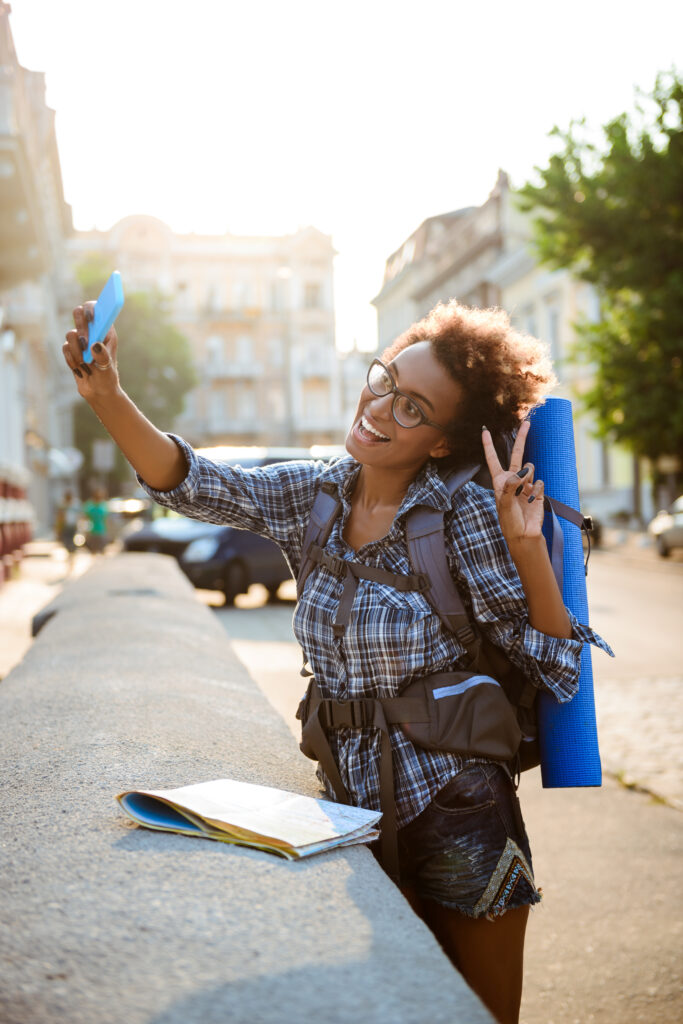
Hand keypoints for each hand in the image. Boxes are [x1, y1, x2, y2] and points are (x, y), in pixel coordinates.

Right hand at [63, 302, 119, 400]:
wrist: (98, 392)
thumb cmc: (107, 378)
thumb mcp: (107, 369)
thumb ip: (102, 356)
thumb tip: (94, 345)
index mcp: (106, 331)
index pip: (98, 309)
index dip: (92, 308)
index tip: (90, 317)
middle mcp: (92, 332)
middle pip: (79, 314)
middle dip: (80, 328)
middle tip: (85, 343)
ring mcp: (81, 340)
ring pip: (70, 334)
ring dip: (76, 350)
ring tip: (85, 364)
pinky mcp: (71, 349)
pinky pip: (65, 348)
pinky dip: (71, 360)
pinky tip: (80, 369)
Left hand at [481, 421, 544, 545]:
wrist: (524, 534)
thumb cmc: (509, 521)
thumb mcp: (504, 504)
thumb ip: (511, 485)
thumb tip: (524, 471)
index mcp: (499, 481)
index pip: (493, 459)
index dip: (488, 444)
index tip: (485, 430)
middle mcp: (512, 479)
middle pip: (517, 454)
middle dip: (521, 438)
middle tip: (526, 422)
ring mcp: (526, 484)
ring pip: (530, 467)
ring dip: (528, 476)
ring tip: (524, 493)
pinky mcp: (537, 490)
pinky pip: (539, 482)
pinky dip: (536, 490)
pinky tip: (532, 501)